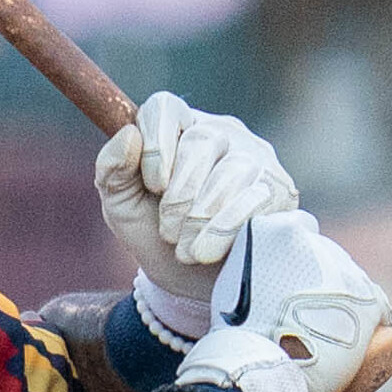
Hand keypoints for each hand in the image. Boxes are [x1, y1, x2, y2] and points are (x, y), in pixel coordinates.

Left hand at [95, 92, 297, 324]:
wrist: (191, 284)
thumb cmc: (155, 236)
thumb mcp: (122, 208)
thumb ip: (112, 172)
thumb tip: (129, 135)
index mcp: (178, 130)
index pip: (165, 107)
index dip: (156, 144)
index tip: (153, 185)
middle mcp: (220, 134)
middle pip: (201, 140)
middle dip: (179, 195)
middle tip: (168, 232)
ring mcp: (255, 158)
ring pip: (233, 170)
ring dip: (201, 217)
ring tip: (186, 250)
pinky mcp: (279, 189)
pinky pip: (257, 197)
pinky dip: (225, 229)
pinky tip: (208, 250)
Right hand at [176, 209, 391, 391]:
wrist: (257, 369)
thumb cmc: (236, 338)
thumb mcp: (231, 286)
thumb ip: (247, 267)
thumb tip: (259, 273)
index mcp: (274, 231)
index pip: (299, 230)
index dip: (296, 257)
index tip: (289, 280)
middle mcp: (314, 241)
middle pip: (329, 255)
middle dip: (321, 280)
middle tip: (304, 313)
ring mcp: (344, 270)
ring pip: (354, 281)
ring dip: (344, 302)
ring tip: (325, 333)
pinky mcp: (368, 300)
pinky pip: (380, 309)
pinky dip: (371, 323)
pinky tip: (356, 340)